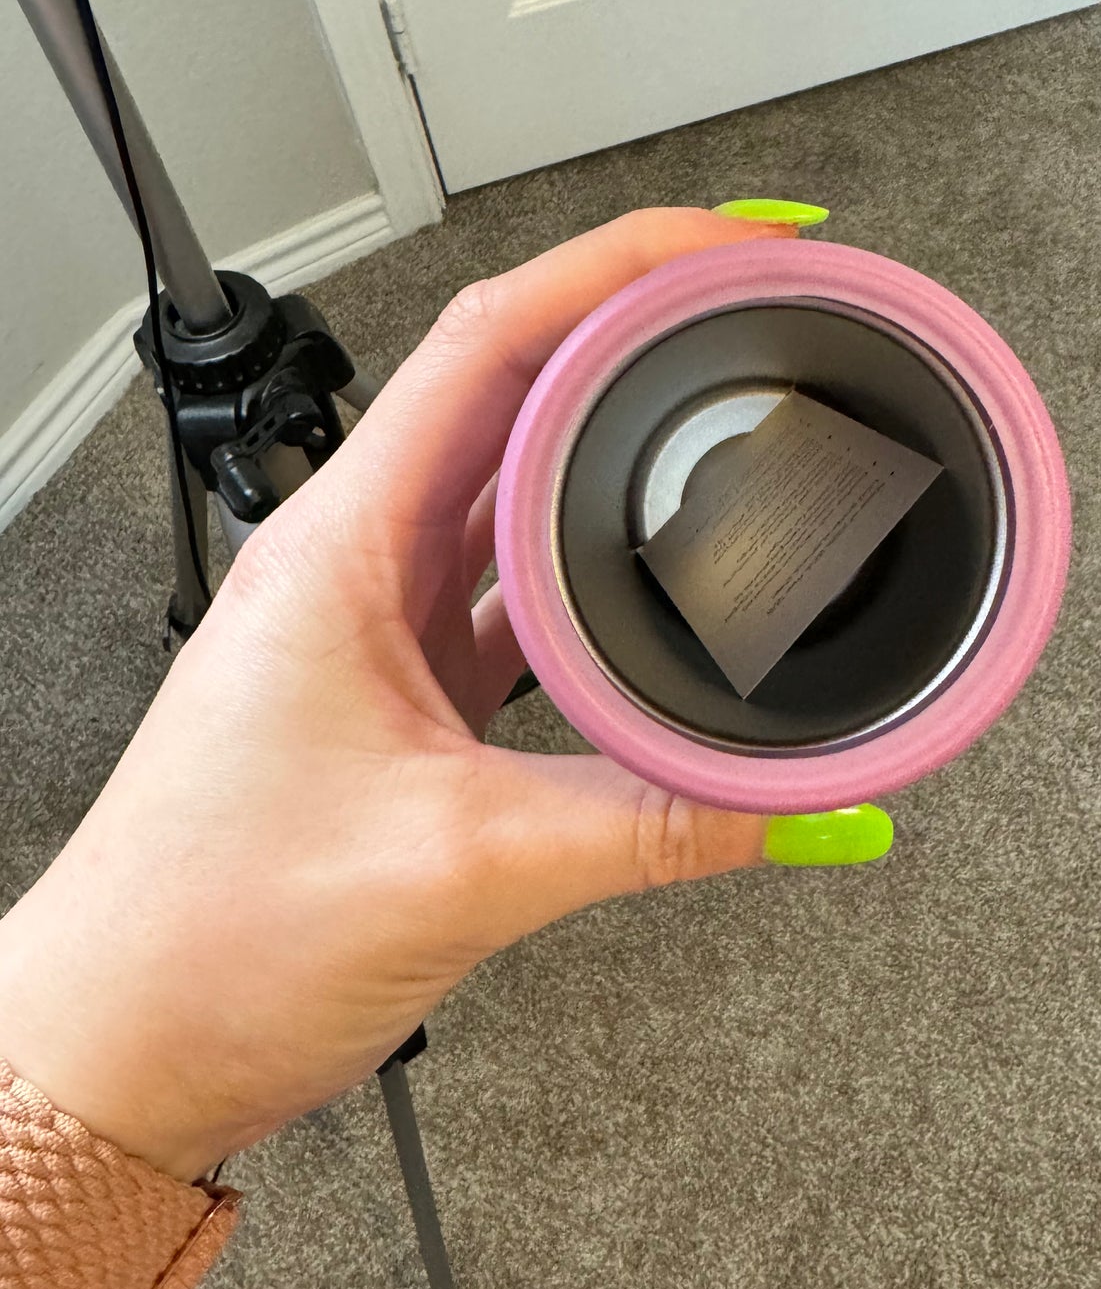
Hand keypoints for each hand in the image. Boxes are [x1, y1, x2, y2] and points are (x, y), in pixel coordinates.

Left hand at [0, 210, 825, 1180]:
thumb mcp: (460, 865)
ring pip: (516, 501)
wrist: (121, 1043)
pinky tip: (655, 608)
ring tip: (720, 436)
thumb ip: (650, 827)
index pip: (491, 339)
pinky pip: (514, 608)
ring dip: (615, 463)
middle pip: (515, 395)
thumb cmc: (207, 937)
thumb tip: (792, 806)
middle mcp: (353, 566)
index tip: (724, 245)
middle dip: (639, 340)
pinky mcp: (398, 701)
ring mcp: (374, 632)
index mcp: (341, 548)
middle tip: (749, 323)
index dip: (617, 264)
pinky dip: (596, 595)